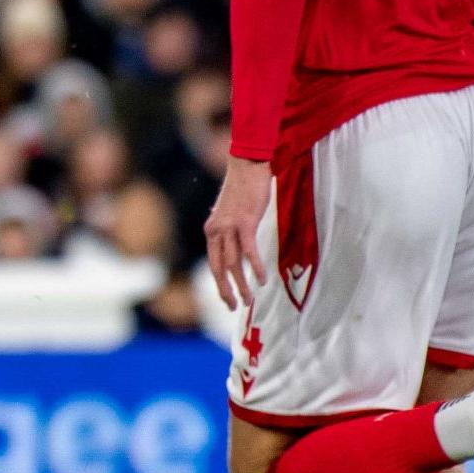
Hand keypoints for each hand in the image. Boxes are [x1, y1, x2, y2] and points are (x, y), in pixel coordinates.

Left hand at [204, 157, 272, 309]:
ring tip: (249, 300)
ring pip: (233, 263)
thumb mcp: (232, 213)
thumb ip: (231, 230)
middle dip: (225, 290)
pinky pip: (248, 250)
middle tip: (233, 307)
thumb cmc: (243, 189)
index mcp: (212, 230)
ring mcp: (229, 227)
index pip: (213, 263)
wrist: (247, 165)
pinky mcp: (245, 222)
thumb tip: (236, 245)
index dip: (219, 283)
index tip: (226, 298)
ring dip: (242, 284)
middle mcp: (216, 230)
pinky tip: (261, 279)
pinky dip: (255, 266)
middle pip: (219, 268)